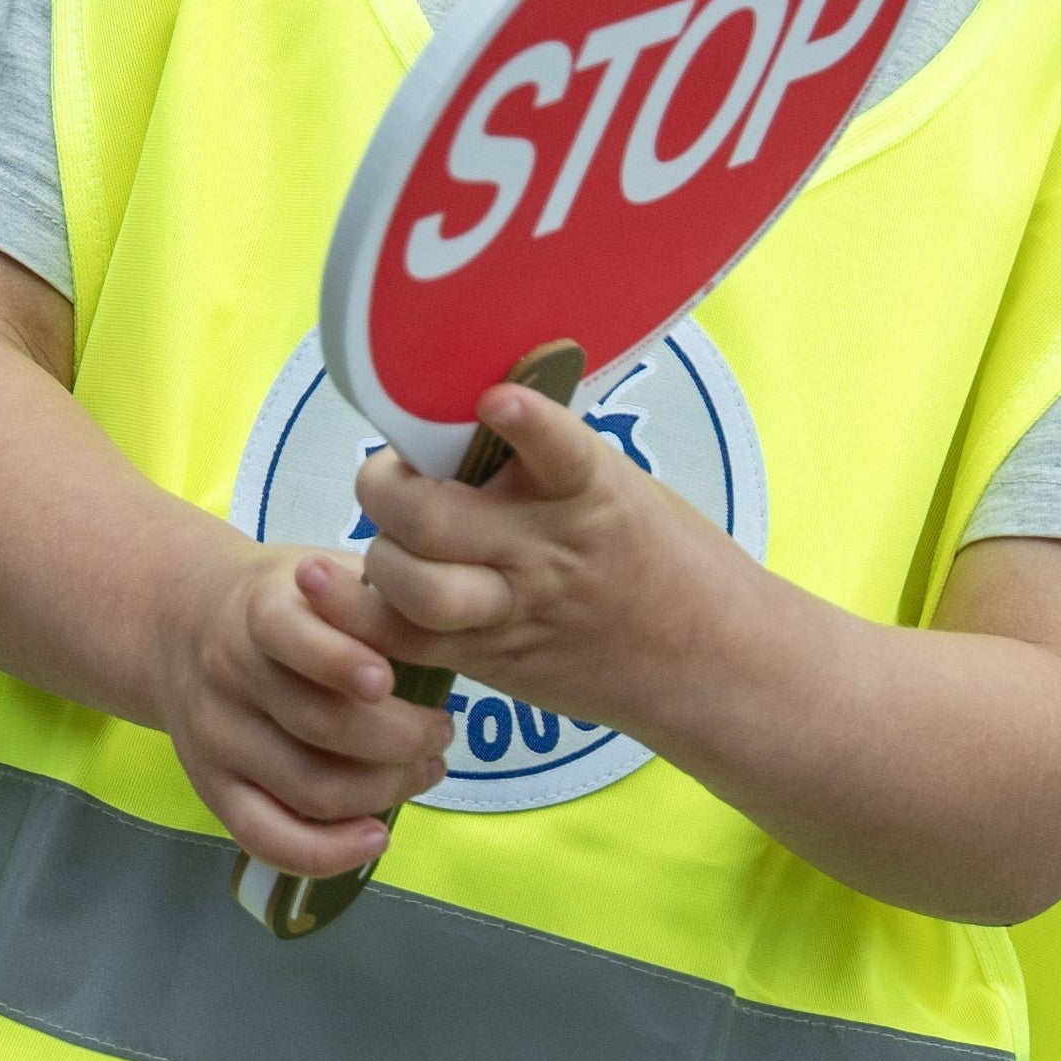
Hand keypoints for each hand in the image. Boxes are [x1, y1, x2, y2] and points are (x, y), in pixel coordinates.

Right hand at [150, 542, 454, 879]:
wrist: (181, 625)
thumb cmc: (287, 603)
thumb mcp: (324, 574)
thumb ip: (373, 599)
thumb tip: (442, 628)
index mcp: (258, 611)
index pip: (289, 636)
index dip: (340, 662)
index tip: (387, 680)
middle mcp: (229, 677)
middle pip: (321, 726)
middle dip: (402, 739)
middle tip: (441, 732)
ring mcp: (218, 740)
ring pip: (309, 787)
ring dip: (385, 789)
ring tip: (426, 768)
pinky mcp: (212, 789)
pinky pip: (268, 838)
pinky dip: (328, 852)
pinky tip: (376, 838)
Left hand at [334, 382, 738, 741]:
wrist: (708, 659)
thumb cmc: (661, 557)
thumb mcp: (620, 487)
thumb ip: (545, 458)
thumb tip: (468, 405)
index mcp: (587, 493)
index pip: (557, 450)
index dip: (522, 422)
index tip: (496, 400)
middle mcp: (544, 550)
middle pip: (432, 517)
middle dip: (387, 488)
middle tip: (392, 478)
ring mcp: (514, 610)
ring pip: (412, 588)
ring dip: (379, 559)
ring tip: (388, 541)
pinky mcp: (493, 660)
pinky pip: (408, 643)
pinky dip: (369, 618)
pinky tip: (352, 592)